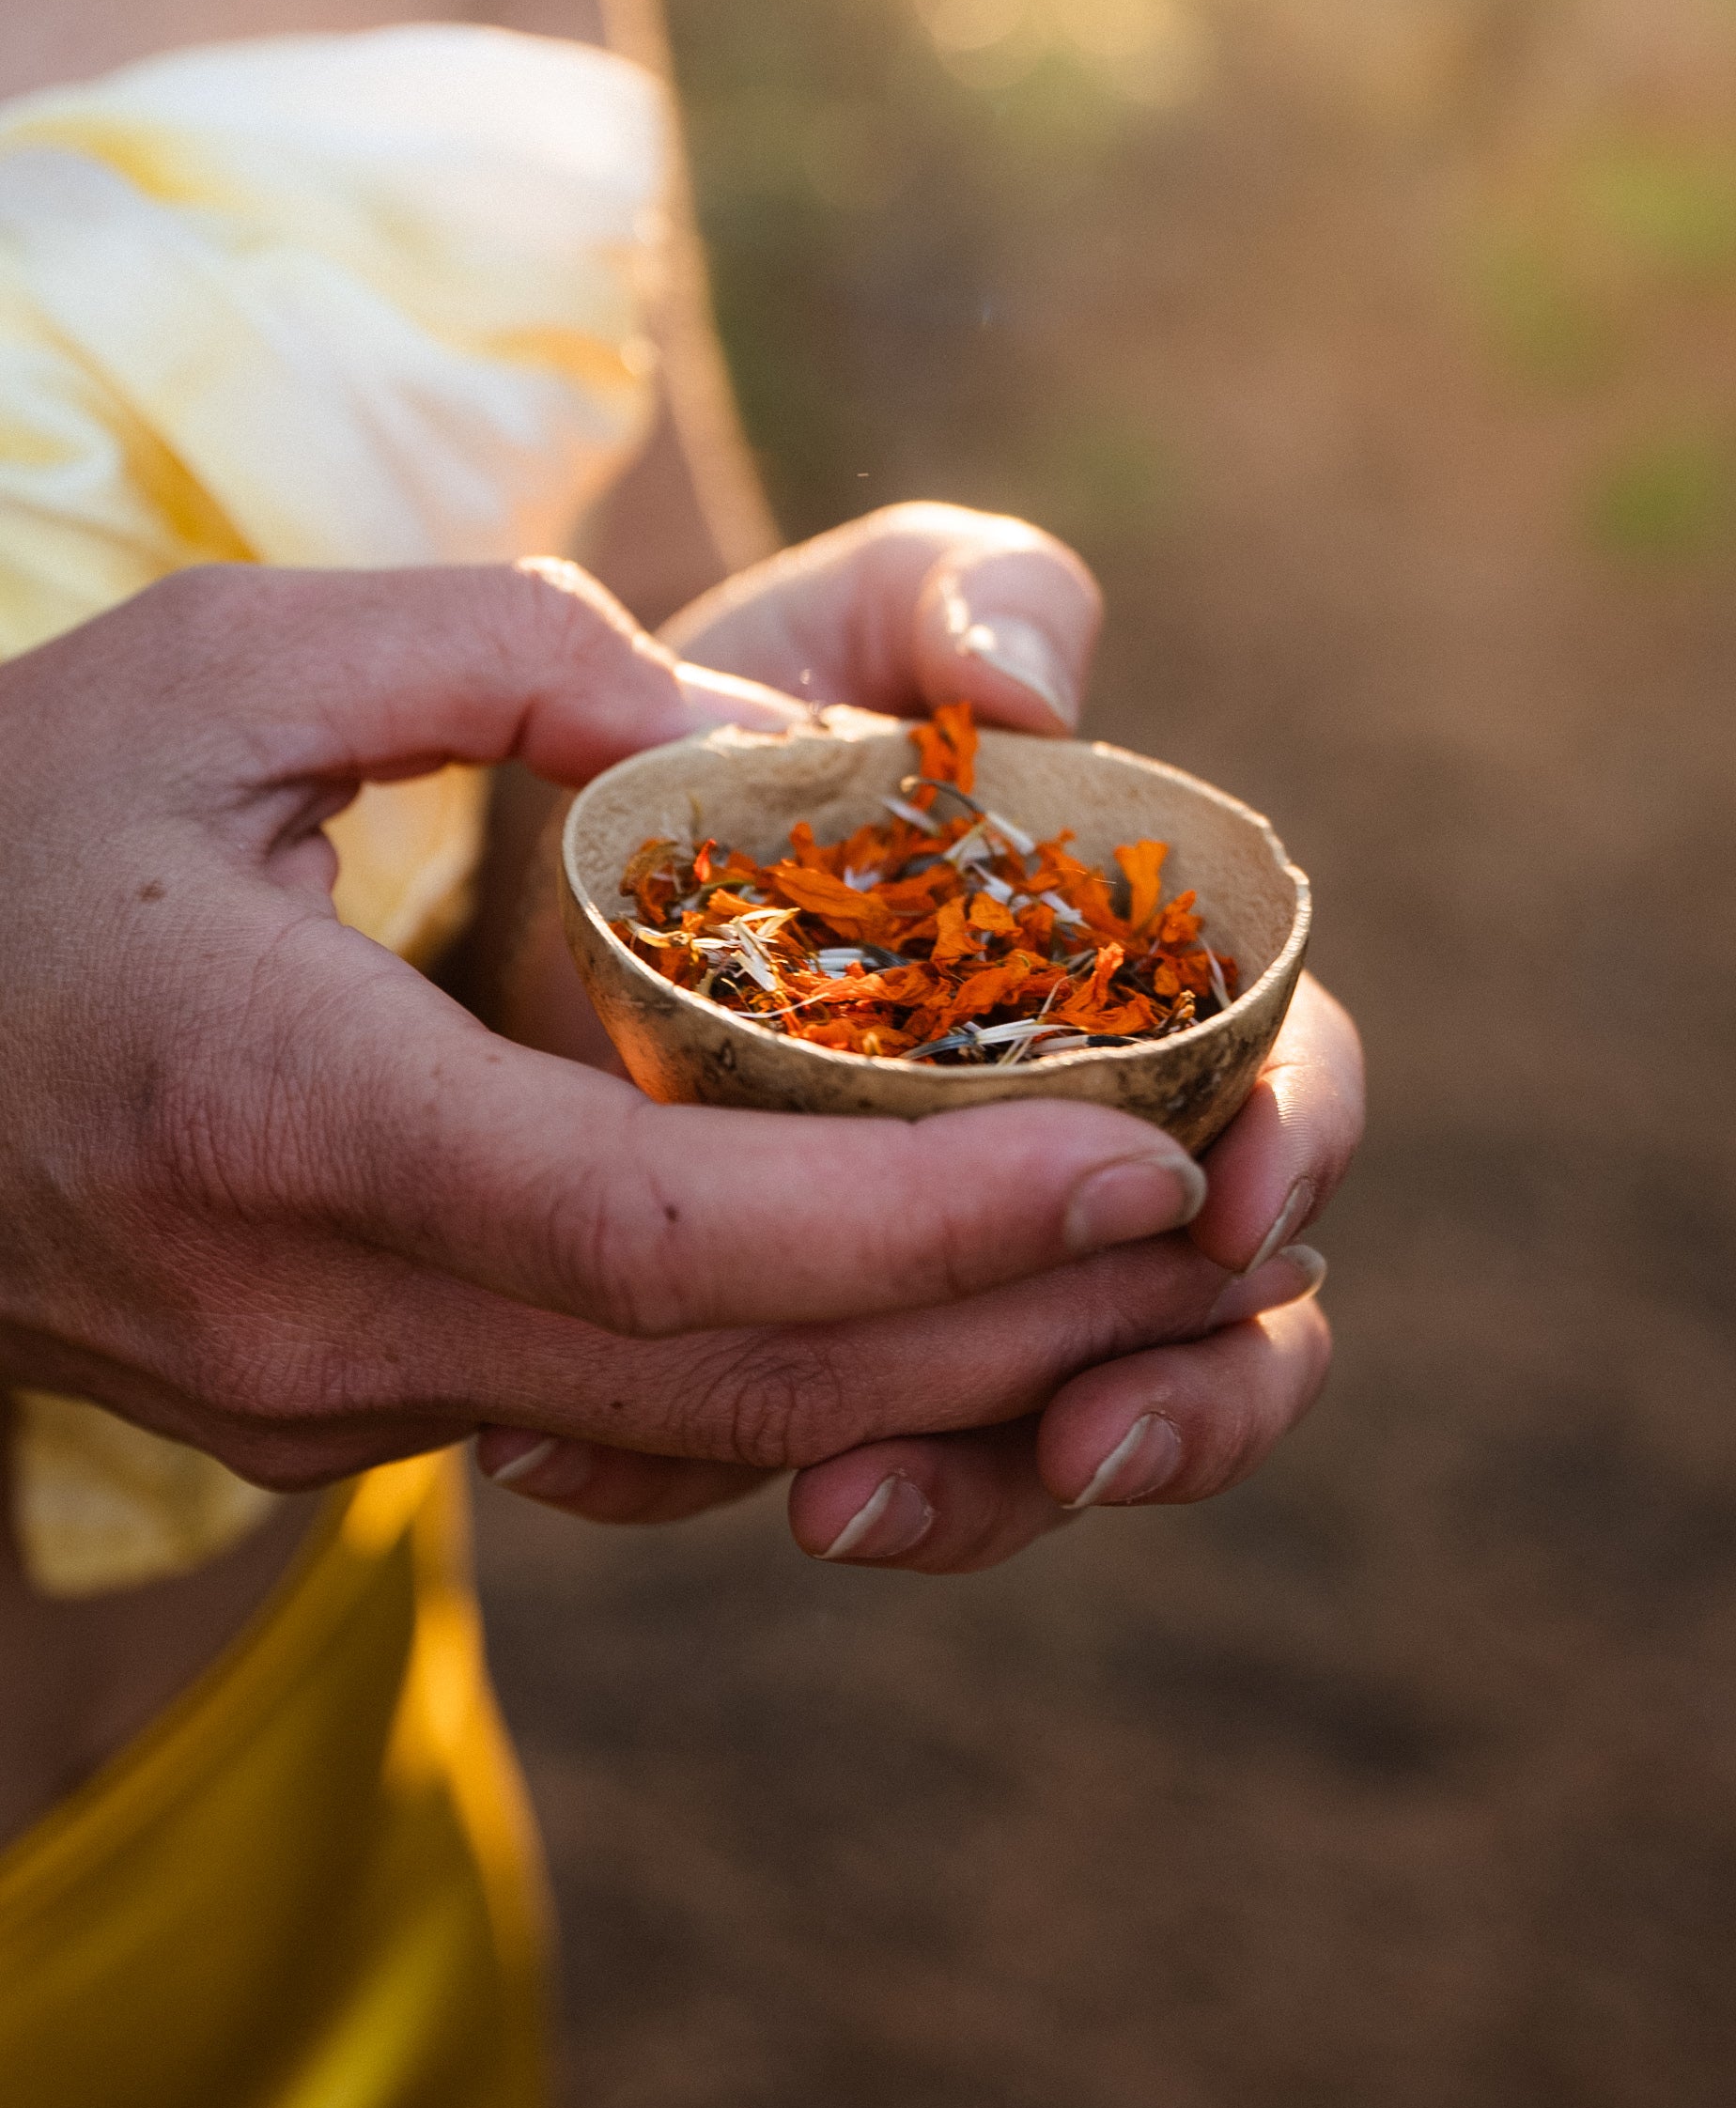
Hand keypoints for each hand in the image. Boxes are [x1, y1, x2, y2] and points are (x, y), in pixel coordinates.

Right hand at [0, 556, 1221, 1484]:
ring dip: (932, 1374)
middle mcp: (319, 1322)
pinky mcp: (337, 1418)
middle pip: (733, 1380)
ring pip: (689, 1434)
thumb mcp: (218, 662)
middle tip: (1219, 1234)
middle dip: (1005, 1325)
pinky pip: (613, 1420)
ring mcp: (323, 1407)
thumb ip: (489, 651)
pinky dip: (797, 1368)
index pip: (673, 1239)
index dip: (935, 1224)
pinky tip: (932, 1293)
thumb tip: (726, 738)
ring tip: (1133, 1282)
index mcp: (283, 1123)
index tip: (1143, 1164)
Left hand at [475, 507, 1364, 1568]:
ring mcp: (956, 1273)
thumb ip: (962, 596)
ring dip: (984, 1496)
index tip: (1222, 1203)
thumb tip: (1032, 687)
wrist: (565, 846)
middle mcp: (1074, 1155)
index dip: (1289, 1150)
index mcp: (1146, 994)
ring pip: (1047, 1436)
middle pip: (1218, 1322)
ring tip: (847, 1510)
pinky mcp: (813, 1347)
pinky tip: (585, 1462)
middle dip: (1187, 1405)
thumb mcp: (848, 629)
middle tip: (1085, 1442)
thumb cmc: (755, 723)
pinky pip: (825, 1457)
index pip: (1286, 1085)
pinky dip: (748, 1476)